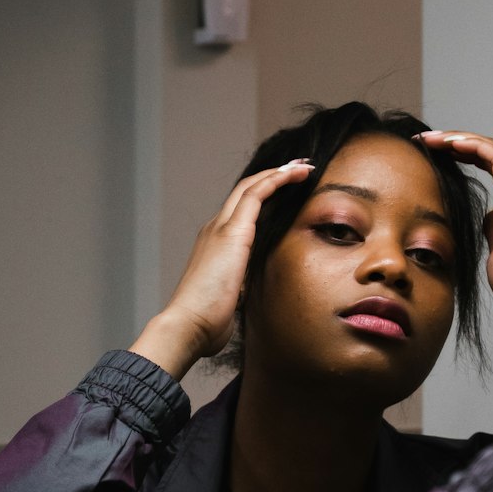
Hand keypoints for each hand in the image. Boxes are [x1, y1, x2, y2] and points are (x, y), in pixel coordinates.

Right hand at [130, 162, 313, 378]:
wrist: (189, 325)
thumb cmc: (208, 320)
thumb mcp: (232, 297)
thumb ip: (242, 286)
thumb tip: (252, 290)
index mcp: (216, 244)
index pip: (241, 210)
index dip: (264, 195)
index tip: (287, 189)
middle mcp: (215, 229)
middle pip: (246, 190)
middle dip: (274, 175)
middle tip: (299, 167)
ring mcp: (221, 228)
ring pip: (251, 186)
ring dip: (279, 173)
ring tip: (303, 166)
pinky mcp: (231, 232)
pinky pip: (256, 194)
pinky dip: (277, 180)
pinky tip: (295, 174)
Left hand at [415, 130, 492, 342]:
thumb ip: (491, 229)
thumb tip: (484, 219)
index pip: (487, 162)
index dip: (459, 154)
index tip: (430, 154)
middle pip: (486, 150)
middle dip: (453, 141)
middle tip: (424, 140)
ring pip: (488, 146)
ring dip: (457, 139)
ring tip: (429, 138)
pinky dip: (470, 144)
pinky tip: (447, 144)